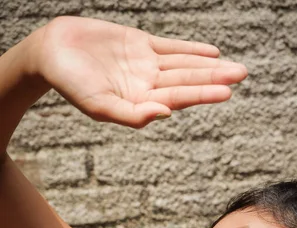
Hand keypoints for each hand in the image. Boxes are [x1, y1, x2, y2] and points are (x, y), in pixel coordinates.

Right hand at [36, 16, 247, 127]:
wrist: (52, 53)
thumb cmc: (72, 85)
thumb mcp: (101, 106)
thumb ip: (133, 115)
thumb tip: (168, 113)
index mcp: (141, 102)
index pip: (179, 98)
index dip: (203, 94)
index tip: (227, 92)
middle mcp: (148, 85)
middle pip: (188, 80)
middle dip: (215, 78)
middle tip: (243, 74)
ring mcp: (145, 64)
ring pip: (184, 64)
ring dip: (209, 65)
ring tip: (235, 68)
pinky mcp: (139, 44)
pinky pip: (170, 46)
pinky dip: (190, 49)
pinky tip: (210, 52)